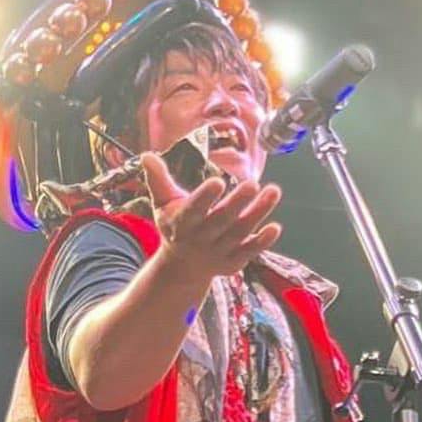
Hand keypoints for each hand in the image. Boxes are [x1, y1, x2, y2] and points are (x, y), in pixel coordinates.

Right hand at [142, 153, 281, 280]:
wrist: (182, 266)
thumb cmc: (174, 225)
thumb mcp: (163, 203)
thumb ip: (158, 179)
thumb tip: (147, 155)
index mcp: (182, 223)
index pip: (194, 210)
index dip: (205, 198)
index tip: (218, 181)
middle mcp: (200, 239)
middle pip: (221, 221)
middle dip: (237, 203)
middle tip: (253, 183)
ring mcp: (218, 252)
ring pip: (239, 233)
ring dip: (257, 214)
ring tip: (273, 191)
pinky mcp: (232, 262)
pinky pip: (248, 252)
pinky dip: (262, 242)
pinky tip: (275, 227)